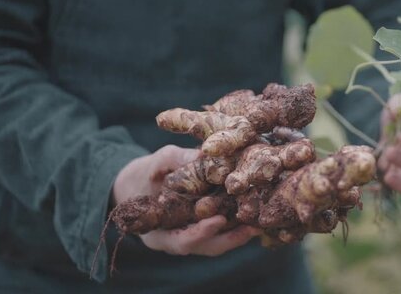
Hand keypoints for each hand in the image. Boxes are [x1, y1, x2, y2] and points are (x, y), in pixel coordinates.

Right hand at [113, 145, 259, 255]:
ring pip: (218, 241)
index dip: (200, 233)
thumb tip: (202, 153)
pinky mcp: (204, 224)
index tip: (218, 220)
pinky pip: (222, 229)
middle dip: (231, 238)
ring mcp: (192, 234)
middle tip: (252, 228)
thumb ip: (174, 160)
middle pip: (207, 246)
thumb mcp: (155, 164)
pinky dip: (237, 221)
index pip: (182, 241)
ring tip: (259, 221)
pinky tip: (254, 209)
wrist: (140, 182)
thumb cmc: (145, 173)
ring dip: (239, 232)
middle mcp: (178, 238)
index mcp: (159, 232)